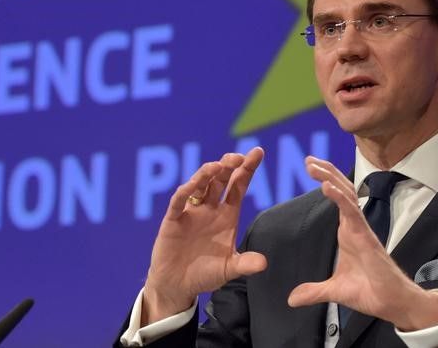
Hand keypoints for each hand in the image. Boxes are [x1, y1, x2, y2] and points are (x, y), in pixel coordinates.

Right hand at [141, 147, 267, 324]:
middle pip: (220, 180)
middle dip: (229, 166)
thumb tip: (263, 263)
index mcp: (227, 215)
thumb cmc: (205, 274)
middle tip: (238, 157)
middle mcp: (210, 208)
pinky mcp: (173, 220)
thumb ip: (244, 264)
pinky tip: (192, 184)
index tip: (258, 151)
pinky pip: (179, 202)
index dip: (247, 168)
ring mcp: (191, 212)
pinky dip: (185, 192)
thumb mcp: (228, 269)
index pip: (238, 186)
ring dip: (207, 174)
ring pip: (200, 185)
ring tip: (218, 166)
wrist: (177, 286)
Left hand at [287, 157, 437, 331]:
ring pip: (347, 195)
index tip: (310, 166)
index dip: (325, 180)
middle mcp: (355, 225)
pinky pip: (352, 212)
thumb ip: (313, 291)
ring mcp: (361, 229)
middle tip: (308, 159)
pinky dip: (340, 198)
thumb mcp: (334, 291)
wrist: (391, 303)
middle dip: (326, 172)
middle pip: (341, 189)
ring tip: (314, 166)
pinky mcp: (366, 237)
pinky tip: (328, 186)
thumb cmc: (369, 291)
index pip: (337, 197)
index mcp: (348, 230)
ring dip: (330, 178)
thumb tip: (292, 298)